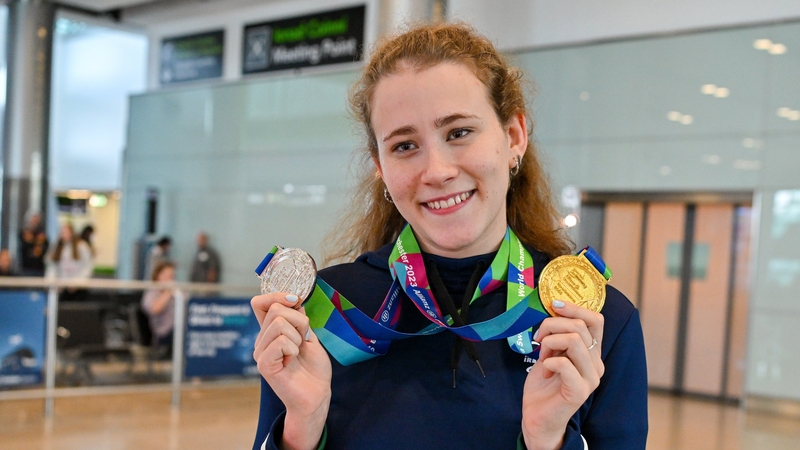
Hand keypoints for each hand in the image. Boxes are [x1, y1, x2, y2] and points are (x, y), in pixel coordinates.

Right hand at [251, 293, 331, 449]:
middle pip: (275, 309)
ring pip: (279, 324)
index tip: (296, 301)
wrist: (317, 394)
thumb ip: (298, 318)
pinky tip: (292, 361)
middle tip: (303, 339)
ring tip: (297, 353)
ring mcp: (261, 352)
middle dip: (298, 320)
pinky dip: (293, 349)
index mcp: (270, 331)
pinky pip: (280, 341)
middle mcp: (262, 340)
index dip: (277, 295)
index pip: (259, 303)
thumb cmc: (313, 367)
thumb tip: (294, 299)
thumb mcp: (309, 335)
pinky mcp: (264, 364)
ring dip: (297, 337)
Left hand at [521, 300, 603, 449]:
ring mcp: (590, 378)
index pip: (596, 320)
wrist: (537, 416)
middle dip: (552, 325)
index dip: (575, 307)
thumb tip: (554, 308)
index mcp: (592, 353)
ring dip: (550, 343)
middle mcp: (596, 364)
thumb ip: (558, 334)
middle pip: (580, 326)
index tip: (554, 305)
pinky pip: (564, 363)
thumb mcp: (551, 352)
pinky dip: (549, 362)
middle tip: (539, 339)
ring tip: (543, 357)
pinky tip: (546, 371)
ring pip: (573, 340)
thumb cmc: (544, 383)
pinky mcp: (579, 391)